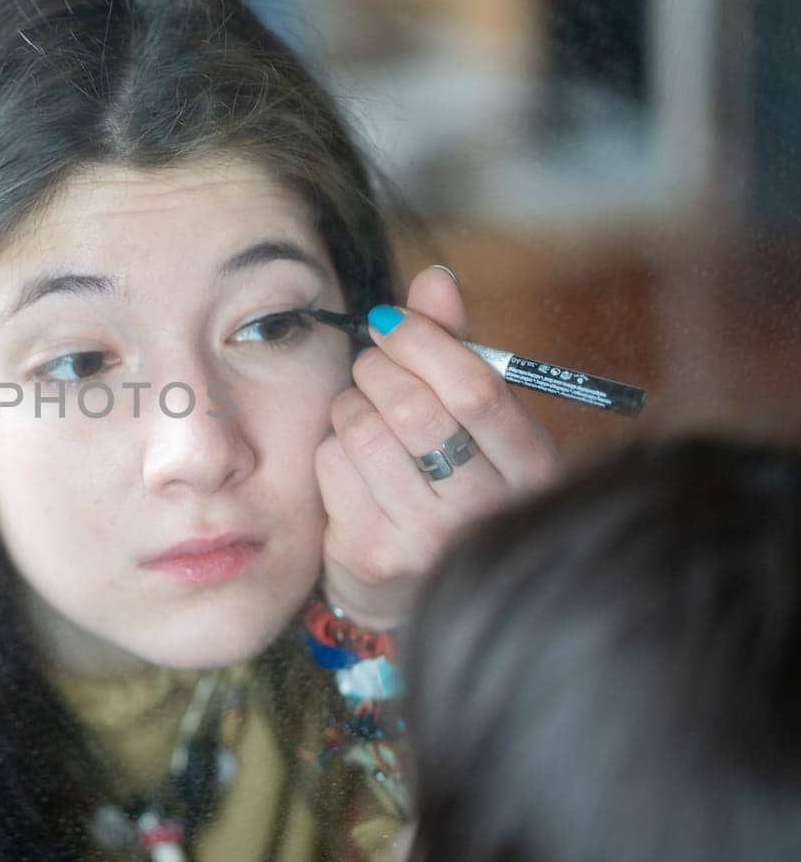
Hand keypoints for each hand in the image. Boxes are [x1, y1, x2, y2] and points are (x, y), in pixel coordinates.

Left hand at [315, 266, 561, 627]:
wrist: (414, 581)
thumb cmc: (449, 475)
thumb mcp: (472, 415)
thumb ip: (456, 344)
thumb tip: (433, 279)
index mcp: (530, 465)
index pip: (476, 390)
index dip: (423, 341)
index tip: (391, 322)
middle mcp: (486, 509)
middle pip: (412, 408)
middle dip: (377, 369)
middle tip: (371, 365)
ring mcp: (427, 539)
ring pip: (362, 432)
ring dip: (349, 406)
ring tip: (363, 414)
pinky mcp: (371, 553)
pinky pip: (331, 465)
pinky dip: (331, 447)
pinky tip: (351, 461)